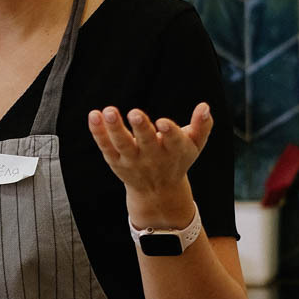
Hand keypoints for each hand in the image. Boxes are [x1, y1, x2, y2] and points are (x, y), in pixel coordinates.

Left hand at [87, 102, 212, 221]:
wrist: (158, 192)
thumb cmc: (178, 159)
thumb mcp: (194, 145)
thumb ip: (202, 126)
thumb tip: (205, 106)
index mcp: (174, 151)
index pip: (174, 142)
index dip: (170, 132)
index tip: (163, 122)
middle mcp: (152, 157)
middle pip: (146, 142)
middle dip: (140, 128)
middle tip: (134, 113)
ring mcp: (132, 160)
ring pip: (122, 144)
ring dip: (115, 128)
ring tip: (109, 111)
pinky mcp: (115, 160)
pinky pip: (105, 146)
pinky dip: (98, 132)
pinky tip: (94, 115)